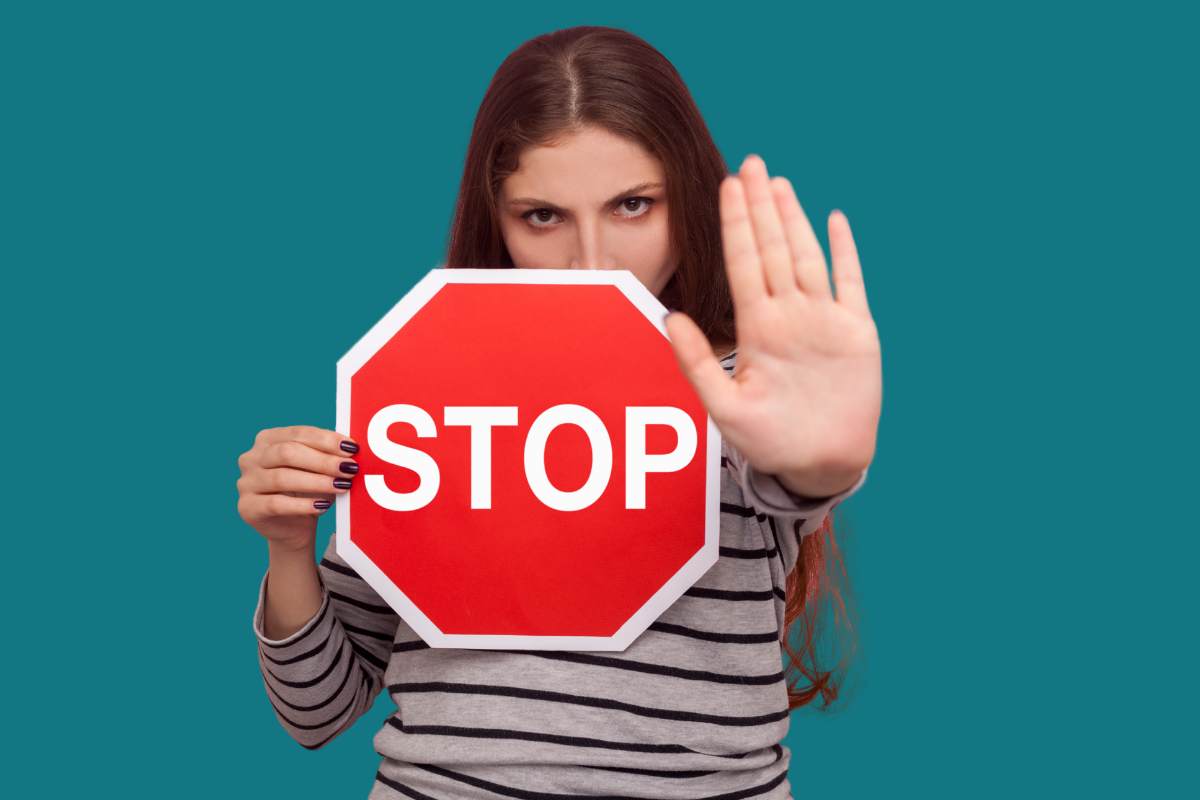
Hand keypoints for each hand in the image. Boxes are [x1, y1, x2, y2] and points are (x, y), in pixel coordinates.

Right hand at [237, 426, 360, 551]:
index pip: (297, 433)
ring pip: (282, 478)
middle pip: (287, 453)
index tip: (351, 448)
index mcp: (267, 439)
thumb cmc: (307, 491)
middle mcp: (251, 458)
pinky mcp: (247, 508)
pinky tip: (322, 505)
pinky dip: (302, 505)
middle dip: (323, 460)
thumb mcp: (317, 469)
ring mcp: (246, 483)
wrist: (293, 527)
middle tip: (349, 468)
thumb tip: (351, 448)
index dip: (326, 439)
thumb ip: (328, 454)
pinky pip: (276, 504)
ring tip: (342, 486)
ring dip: (317, 481)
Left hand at [665, 155, 881, 497]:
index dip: (737, 224)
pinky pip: (851, 282)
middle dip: (761, 206)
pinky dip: (845, 252)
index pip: (743, 264)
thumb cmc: (770, 441)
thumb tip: (671, 318)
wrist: (819, 465)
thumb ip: (697, 363)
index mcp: (757, 328)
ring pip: (807, 256)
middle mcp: (789, 315)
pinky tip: (834, 220)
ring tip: (780, 183)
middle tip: (751, 162)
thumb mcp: (725, 408)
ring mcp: (823, 320)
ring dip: (795, 219)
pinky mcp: (857, 332)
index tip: (727, 186)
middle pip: (773, 249)